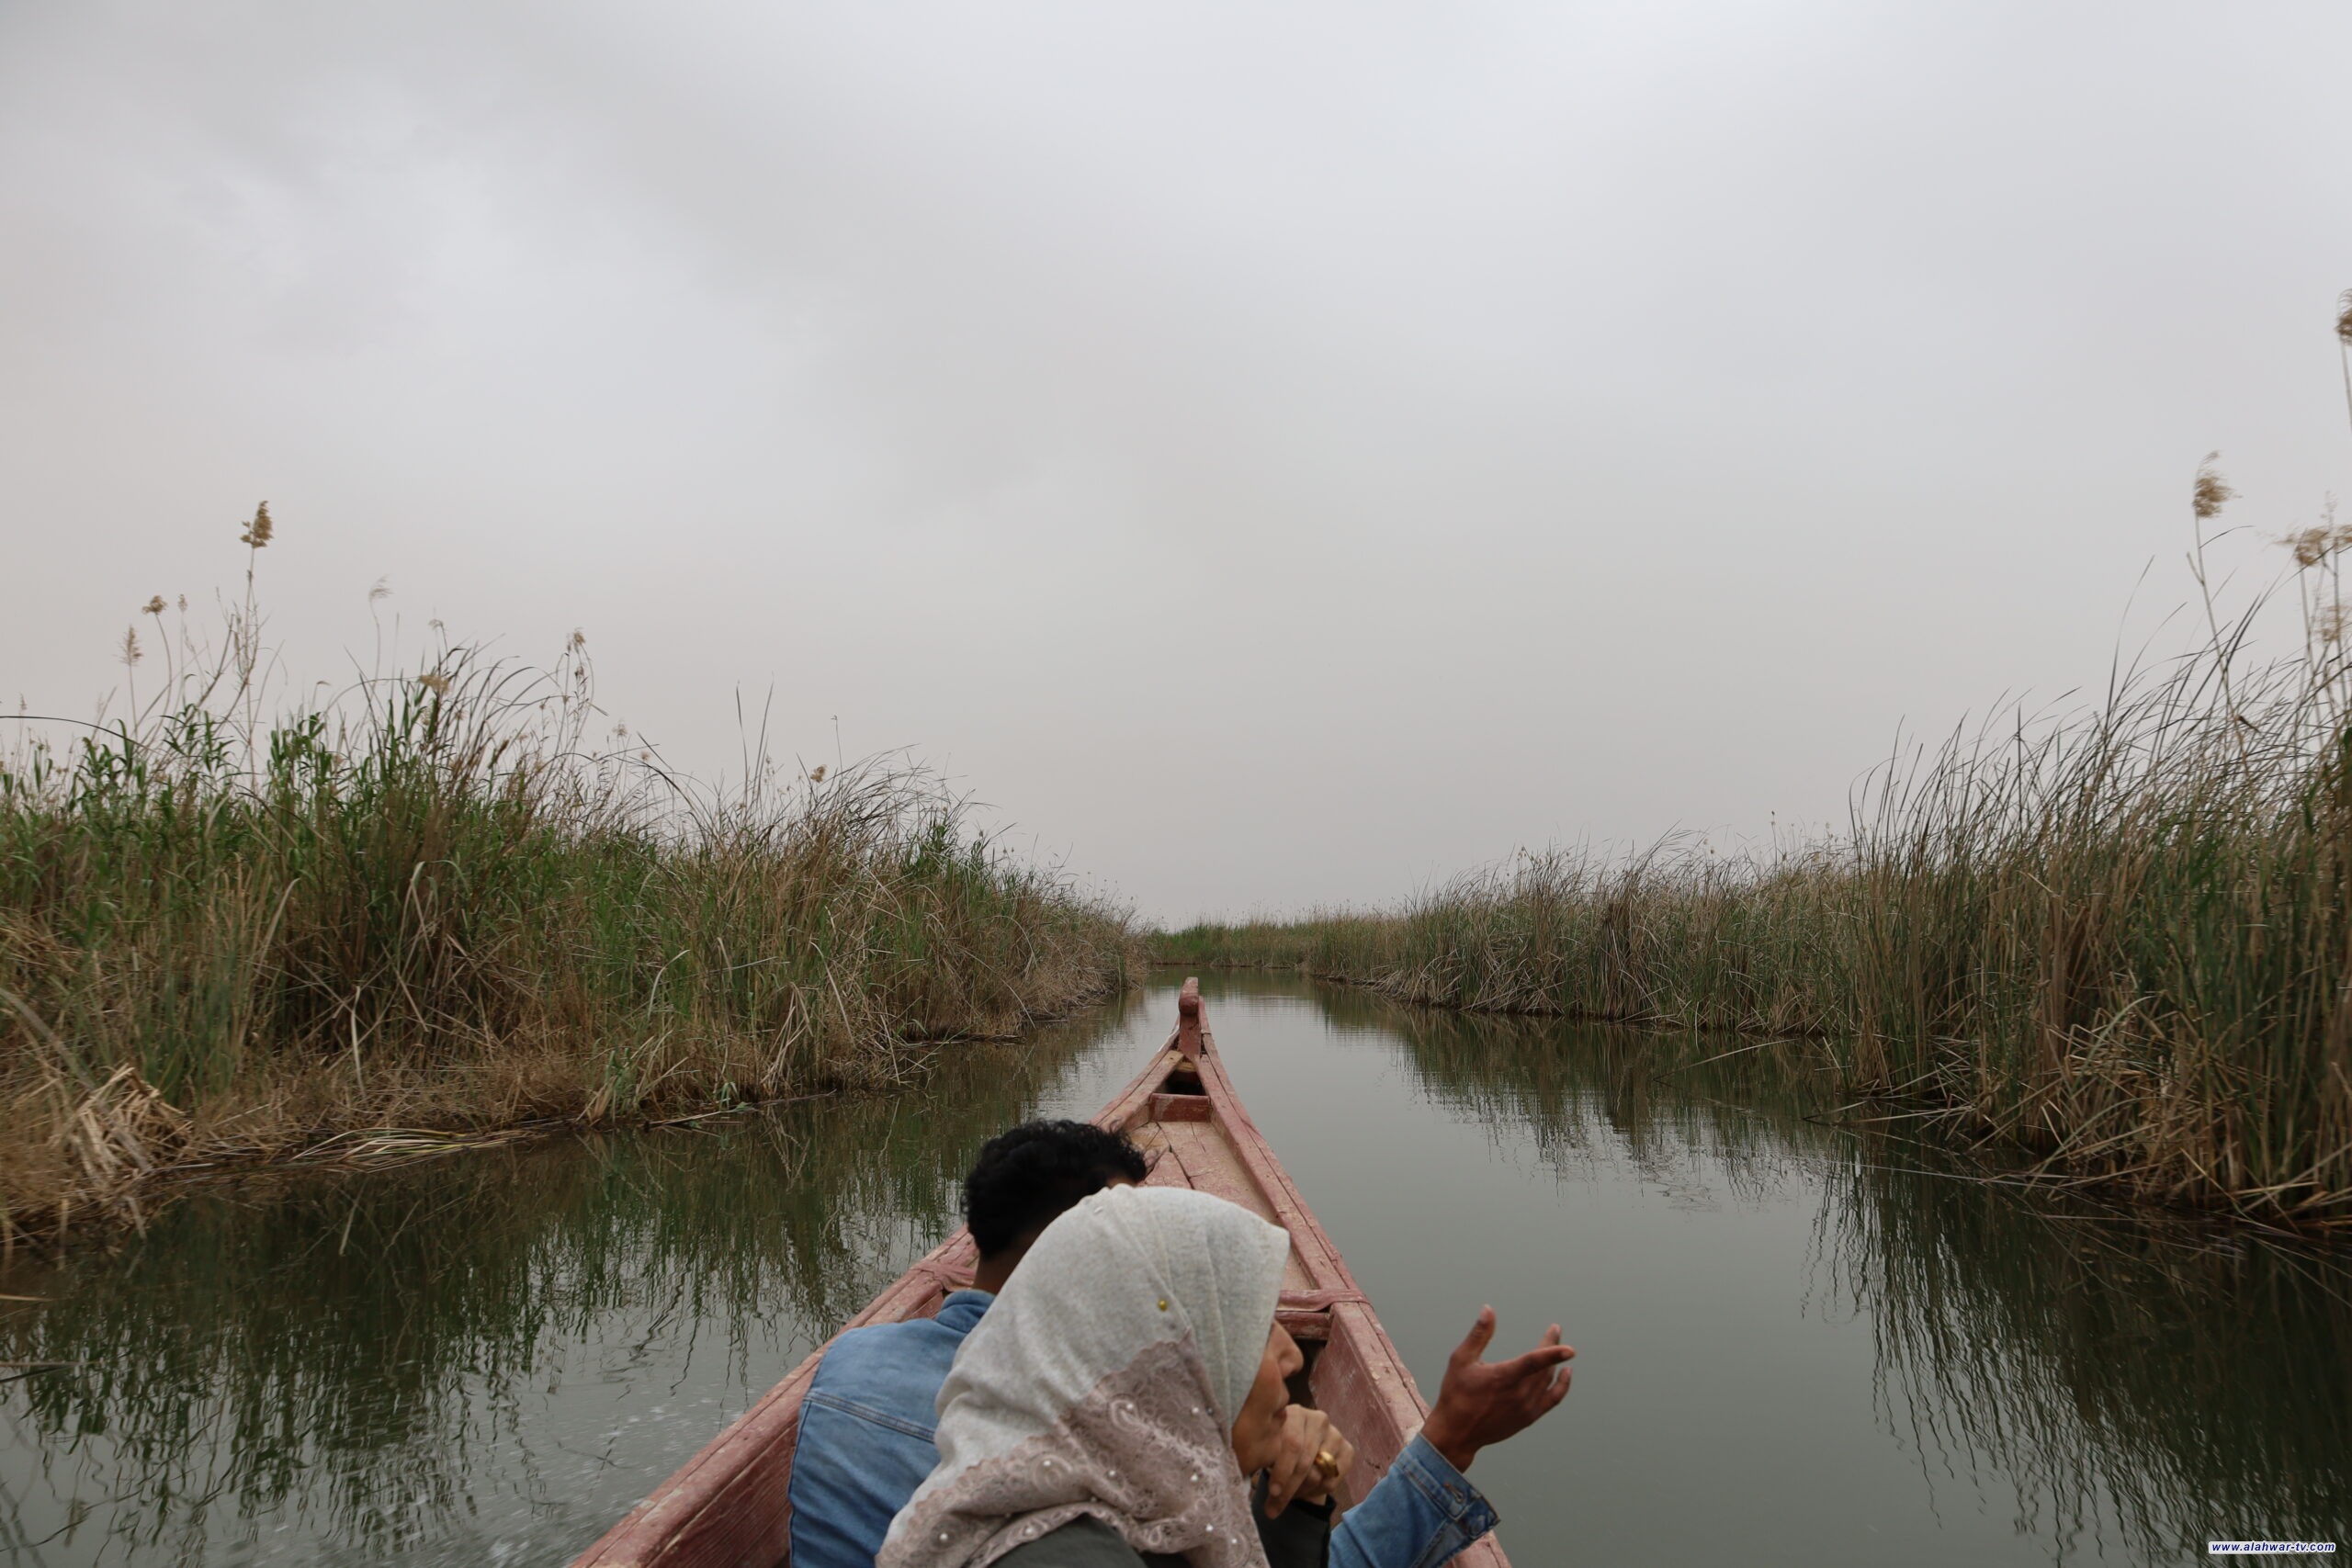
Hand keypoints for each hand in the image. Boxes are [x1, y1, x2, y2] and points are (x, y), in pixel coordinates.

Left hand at [1261, 1405, 1355, 1516]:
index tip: (1272, 1491)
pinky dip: (1316, 1492)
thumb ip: (1262, 1456)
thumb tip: (1246, 1475)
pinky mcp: (1348, 1450)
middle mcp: (1319, 1419)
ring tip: (1288, 1495)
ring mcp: (1335, 1434)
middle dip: (1288, 1488)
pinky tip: (1304, 1490)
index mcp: (1295, 1413)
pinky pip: (1332, 1481)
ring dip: (1300, 1491)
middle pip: (1305, 1461)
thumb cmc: (1279, 1445)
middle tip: (1274, 1507)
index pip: (1292, 1444)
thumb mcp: (1268, 1446)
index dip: (1282, 1470)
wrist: (1302, 1446)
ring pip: (1318, 1474)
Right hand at [1420, 1306, 1573, 1473]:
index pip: (1534, 1362)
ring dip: (1555, 1362)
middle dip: (1551, 1345)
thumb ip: (1479, 1334)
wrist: (1458, 1433)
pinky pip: (1553, 1399)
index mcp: (1504, 1378)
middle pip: (1545, 1367)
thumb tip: (1488, 1309)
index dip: (1552, 1353)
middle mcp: (1519, 1394)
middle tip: (1555, 1329)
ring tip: (1558, 1346)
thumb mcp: (1461, 1360)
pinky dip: (1562, 1386)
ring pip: (1549, 1380)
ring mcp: (1527, 1408)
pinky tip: (1566, 1373)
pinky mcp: (1529, 1417)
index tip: (1570, 1348)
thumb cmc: (1456, 1394)